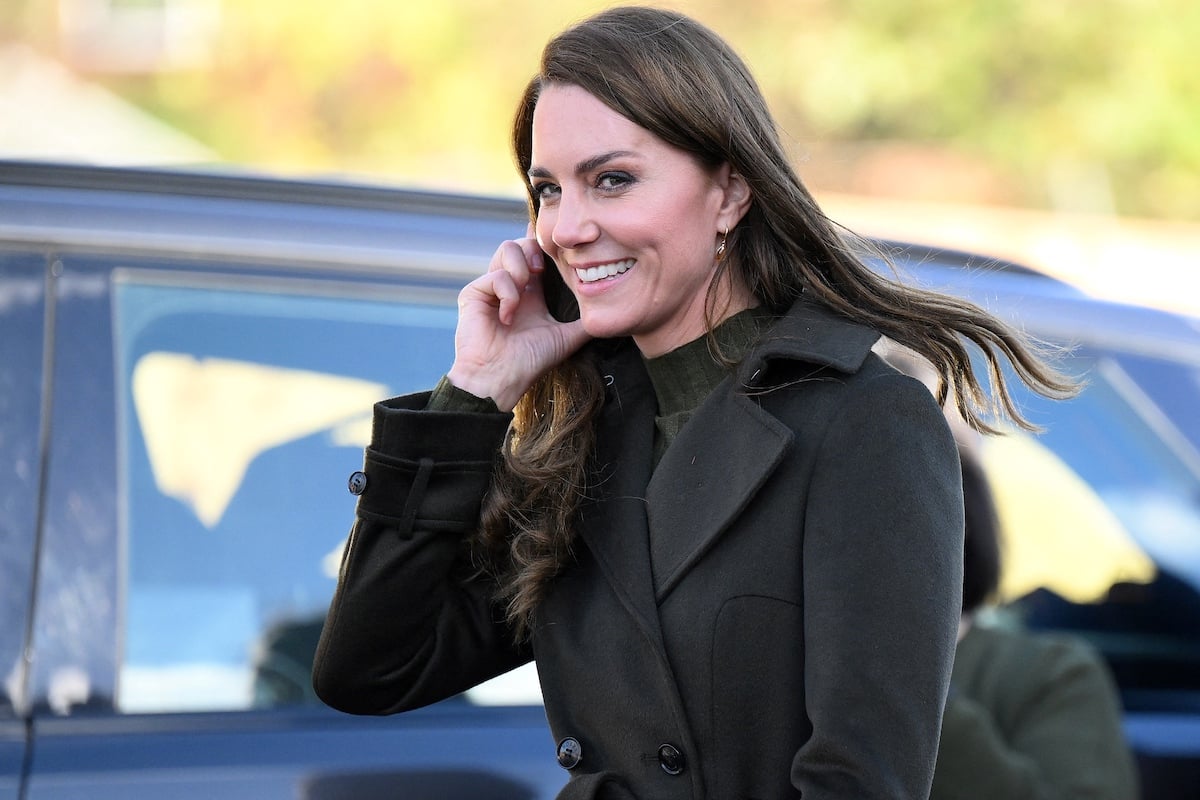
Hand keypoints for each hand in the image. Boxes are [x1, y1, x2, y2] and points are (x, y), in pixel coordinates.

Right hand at [447, 225, 589, 410]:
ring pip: (507, 248)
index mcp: (531, 293)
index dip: (547, 246)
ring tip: (525, 290)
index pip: (538, 256)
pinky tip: (508, 316)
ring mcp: (491, 288)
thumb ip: (583, 323)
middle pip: (522, 243)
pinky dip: (507, 293)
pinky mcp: (474, 293)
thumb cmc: (529, 362)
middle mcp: (511, 286)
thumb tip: (609, 314)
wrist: (500, 379)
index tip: (560, 246)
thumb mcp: (565, 338)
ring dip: (521, 267)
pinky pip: (495, 275)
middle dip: (535, 248)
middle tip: (541, 270)